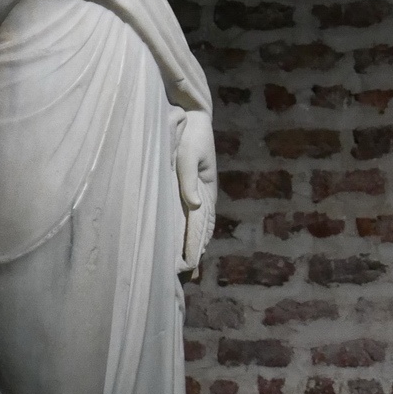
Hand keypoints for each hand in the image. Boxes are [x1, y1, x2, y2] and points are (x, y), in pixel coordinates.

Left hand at [174, 109, 216, 273]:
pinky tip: (194, 240)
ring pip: (201, 225)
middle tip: (185, 274)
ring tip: (191, 266)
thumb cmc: (191, 135)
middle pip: (202, 229)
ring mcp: (203, 193)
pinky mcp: (196, 189)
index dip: (193, 245)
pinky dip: (196, 232)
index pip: (199, 224)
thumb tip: (195, 204)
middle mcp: (207, 195)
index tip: (188, 264)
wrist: (195, 119)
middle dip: (195, 251)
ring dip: (197, 245)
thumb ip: (189, 179)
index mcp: (207, 189)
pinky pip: (197, 216)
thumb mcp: (189, 155)